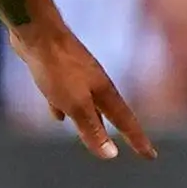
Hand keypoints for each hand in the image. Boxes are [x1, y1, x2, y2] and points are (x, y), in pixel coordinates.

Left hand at [10, 21, 158, 161]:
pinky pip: (66, 95)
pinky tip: (58, 115)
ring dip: (93, 120)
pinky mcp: (57, 70)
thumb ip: (92, 129)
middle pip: (110, 112)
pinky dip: (65, 108)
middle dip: (120, 130)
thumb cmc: (58, 69)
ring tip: (95, 134)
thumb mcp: (76, 105)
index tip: (150, 155)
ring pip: (88, 104)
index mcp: (103, 92)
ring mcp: (76, 75)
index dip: (138, 140)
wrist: (36, 31)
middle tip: (133, 143)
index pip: (126, 121)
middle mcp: (94, 83)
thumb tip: (110, 154)